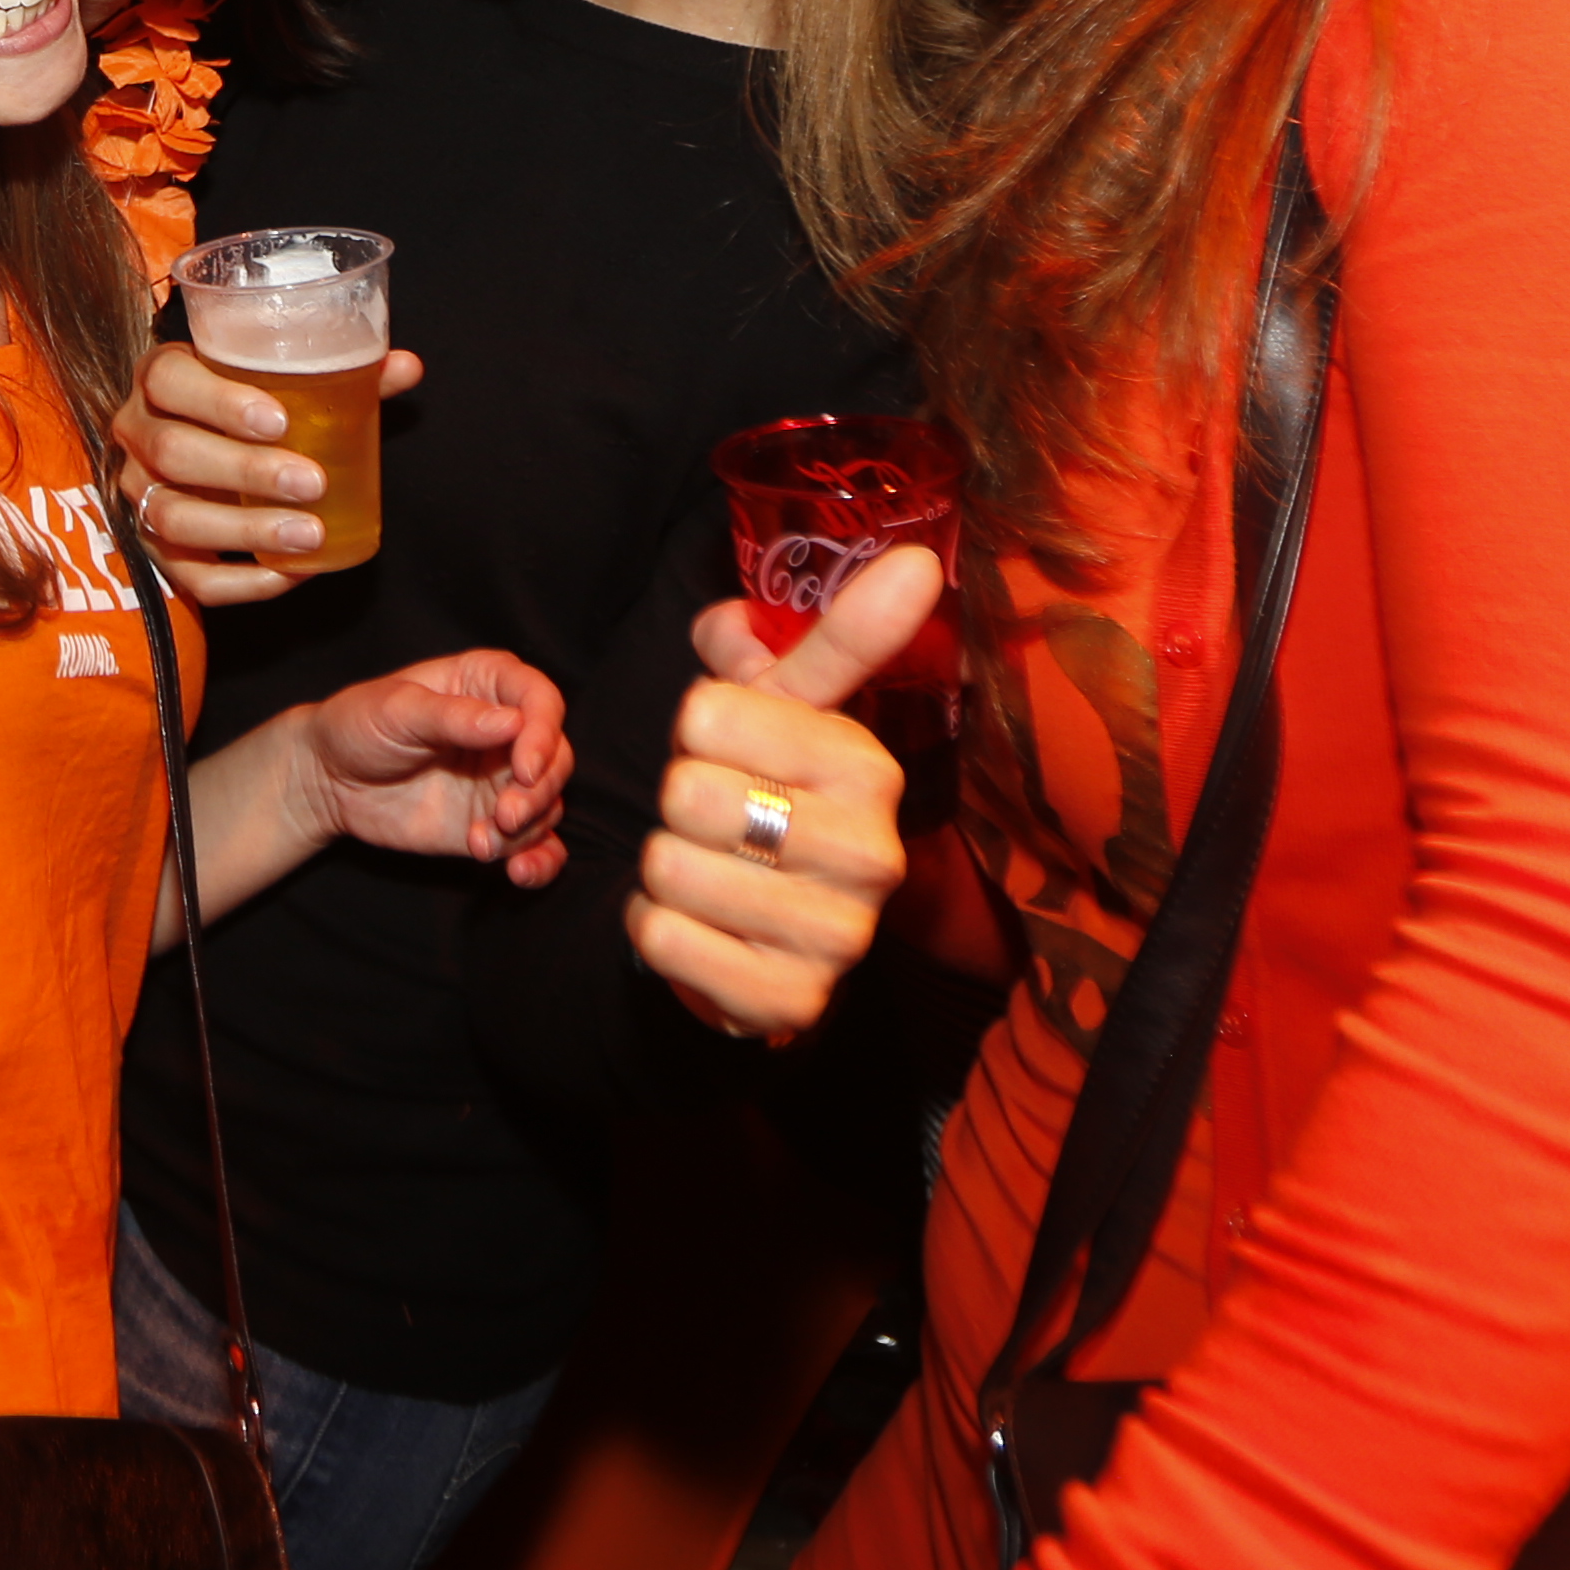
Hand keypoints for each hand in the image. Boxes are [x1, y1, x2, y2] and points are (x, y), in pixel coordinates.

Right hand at [111, 338, 427, 609]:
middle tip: (312, 482)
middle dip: (245, 471)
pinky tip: (289, 574)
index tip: (280, 420)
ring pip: (175, 517)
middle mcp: (137, 435)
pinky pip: (188, 575)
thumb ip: (340, 374)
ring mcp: (138, 495)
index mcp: (160, 379)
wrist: (198, 445)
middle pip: (173, 453)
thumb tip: (406, 367)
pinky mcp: (152, 548)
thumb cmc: (245, 405)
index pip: (169, 380)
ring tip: (309, 534)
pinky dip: (241, 581)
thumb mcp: (278, 380)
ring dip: (244, 530)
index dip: (219, 401)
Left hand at [289, 650, 572, 884]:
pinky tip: (519, 873)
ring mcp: (503, 781)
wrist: (327, 779)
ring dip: (528, 829)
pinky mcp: (494, 824)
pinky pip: (537, 845)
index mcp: (489, 684)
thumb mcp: (396, 709)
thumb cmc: (358, 725)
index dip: (544, 734)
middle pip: (556, 758)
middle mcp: (507, 732)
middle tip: (504, 816)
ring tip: (481, 842)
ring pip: (547, 804)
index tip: (525, 768)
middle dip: (538, 791)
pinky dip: (540, 861)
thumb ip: (452, 717)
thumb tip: (513, 724)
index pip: (542, 702)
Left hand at [630, 542, 934, 1043]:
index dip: (695, 730)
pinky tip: (700, 928)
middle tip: (716, 822)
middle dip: (675, 804)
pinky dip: (654, 929)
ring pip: (669, 868)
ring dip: (662, 869)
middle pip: (687, 791)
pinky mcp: (788, 1003)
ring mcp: (836, 937)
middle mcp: (869, 854)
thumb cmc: (760, 801)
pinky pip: (662, 939)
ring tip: (709, 873)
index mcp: (866, 768)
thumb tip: (915, 566)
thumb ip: (800, 638)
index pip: (710, 710)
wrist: (757, 936)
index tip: (731, 752)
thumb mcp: (774, 713)